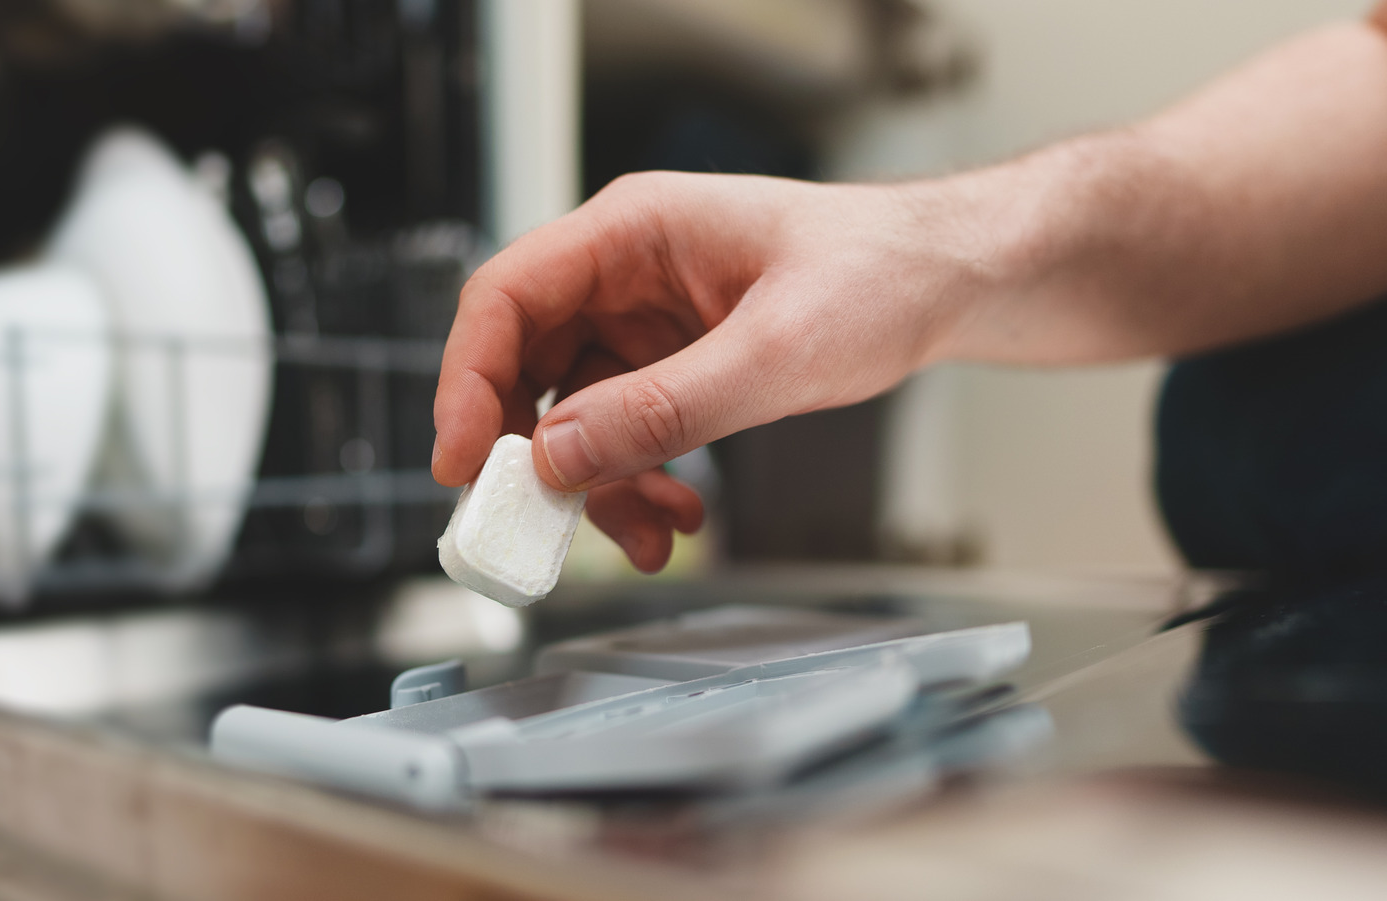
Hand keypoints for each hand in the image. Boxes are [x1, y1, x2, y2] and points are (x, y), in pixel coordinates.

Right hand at [432, 171, 989, 571]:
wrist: (944, 284)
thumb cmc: (878, 273)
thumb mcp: (775, 350)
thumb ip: (665, 407)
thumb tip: (561, 455)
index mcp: (632, 232)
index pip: (505, 296)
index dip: (466, 380)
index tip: (464, 461)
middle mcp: (624, 274)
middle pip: (524, 364)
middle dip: (530, 453)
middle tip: (536, 523)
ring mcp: (644, 322)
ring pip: (573, 414)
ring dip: (597, 485)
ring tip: (645, 535)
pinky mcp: (672, 364)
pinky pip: (623, 432)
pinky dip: (636, 482)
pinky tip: (675, 517)